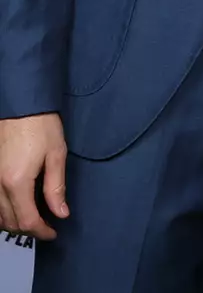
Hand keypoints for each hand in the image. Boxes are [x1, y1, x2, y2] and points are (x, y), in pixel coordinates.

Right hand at [0, 113, 68, 240]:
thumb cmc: (41, 126)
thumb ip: (56, 187)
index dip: (41, 231)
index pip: (26, 219)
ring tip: (34, 219)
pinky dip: (2, 212)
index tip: (53, 233)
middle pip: (9, 221)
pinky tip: (17, 207)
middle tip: (46, 227)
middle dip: (28, 229)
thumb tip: (61, 213)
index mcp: (16, 181)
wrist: (21, 107)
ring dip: (13, 222)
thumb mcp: (56, 155)